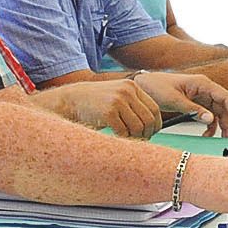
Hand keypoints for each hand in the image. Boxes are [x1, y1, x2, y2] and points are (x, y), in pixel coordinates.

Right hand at [49, 79, 163, 137]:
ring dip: (134, 138)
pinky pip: (123, 132)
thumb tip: (152, 125)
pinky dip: (123, 139)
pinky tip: (117, 138)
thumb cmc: (96, 103)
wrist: (71, 100)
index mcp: (132, 87)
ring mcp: (117, 101)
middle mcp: (127, 91)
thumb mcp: (117, 97)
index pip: (154, 109)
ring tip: (127, 139)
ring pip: (138, 127)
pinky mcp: (108, 112)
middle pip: (148, 119)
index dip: (155, 125)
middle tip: (140, 140)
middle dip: (146, 134)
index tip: (150, 134)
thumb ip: (133, 105)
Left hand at [133, 71, 227, 136]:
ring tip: (221, 138)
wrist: (143, 86)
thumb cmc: (156, 86)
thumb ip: (193, 109)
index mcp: (201, 83)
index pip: (225, 96)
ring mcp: (200, 97)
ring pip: (217, 112)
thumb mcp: (174, 99)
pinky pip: (207, 116)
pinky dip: (209, 126)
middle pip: (223, 106)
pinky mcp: (195, 104)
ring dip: (220, 125)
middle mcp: (203, 89)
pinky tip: (206, 134)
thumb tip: (209, 118)